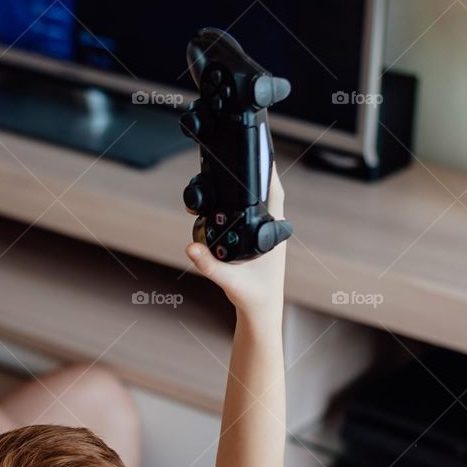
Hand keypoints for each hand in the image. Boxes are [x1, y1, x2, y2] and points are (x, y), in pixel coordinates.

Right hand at [186, 164, 286, 317]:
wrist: (261, 313)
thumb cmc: (253, 297)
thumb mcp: (229, 280)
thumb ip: (209, 265)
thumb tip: (191, 247)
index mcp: (272, 233)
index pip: (275, 194)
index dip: (269, 172)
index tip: (262, 153)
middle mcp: (272, 230)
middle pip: (267, 192)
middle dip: (257, 172)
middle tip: (246, 153)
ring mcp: (266, 235)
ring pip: (260, 202)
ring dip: (250, 186)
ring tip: (239, 168)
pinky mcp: (257, 241)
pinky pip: (252, 213)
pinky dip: (243, 201)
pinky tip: (232, 195)